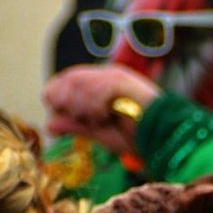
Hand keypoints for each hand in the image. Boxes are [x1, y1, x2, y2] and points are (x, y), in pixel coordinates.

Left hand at [43, 65, 160, 154]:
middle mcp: (104, 75)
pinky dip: (95, 108)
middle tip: (87, 119)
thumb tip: (49, 125)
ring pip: (76, 84)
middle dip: (67, 104)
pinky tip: (107, 116)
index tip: (67, 119)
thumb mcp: (99, 132)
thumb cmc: (136, 136)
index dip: (57, 101)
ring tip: (100, 119)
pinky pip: (93, 91)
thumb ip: (75, 125)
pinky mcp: (120, 80)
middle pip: (65, 81)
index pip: (63, 82)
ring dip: (83, 108)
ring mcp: (113, 76)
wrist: (164, 137)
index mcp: (99, 84)